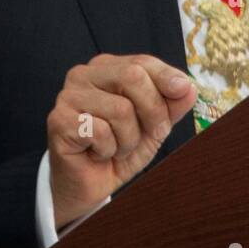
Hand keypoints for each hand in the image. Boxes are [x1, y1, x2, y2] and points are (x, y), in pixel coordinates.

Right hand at [46, 53, 195, 229]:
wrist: (89, 186)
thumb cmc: (120, 149)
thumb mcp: (154, 126)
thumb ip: (172, 105)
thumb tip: (189, 87)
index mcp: (107, 68)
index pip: (143, 62)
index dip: (167, 77)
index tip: (183, 90)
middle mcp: (84, 75)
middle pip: (133, 76)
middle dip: (152, 111)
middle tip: (150, 134)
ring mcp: (68, 96)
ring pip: (120, 109)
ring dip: (129, 139)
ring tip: (117, 147)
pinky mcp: (59, 121)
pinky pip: (100, 131)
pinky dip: (109, 150)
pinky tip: (98, 153)